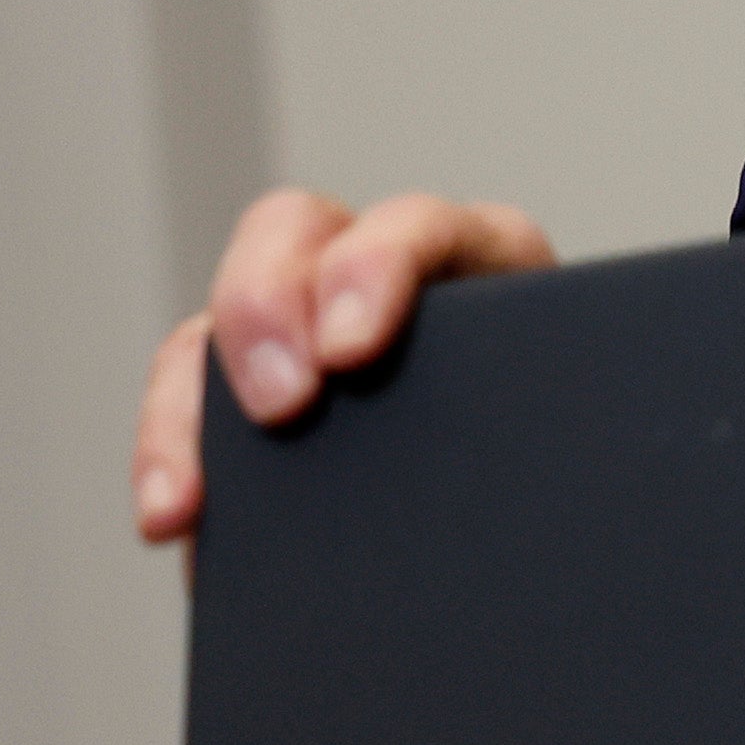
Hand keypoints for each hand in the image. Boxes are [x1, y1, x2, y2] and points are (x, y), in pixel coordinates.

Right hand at [132, 185, 553, 548]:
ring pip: (219, 317)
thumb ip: (544, 422)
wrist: (549, 501)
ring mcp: (304, 324)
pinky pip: (185, 400)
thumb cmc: (574, 446)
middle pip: (293, 235)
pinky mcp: (250, 392)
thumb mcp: (575, 420)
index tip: (352, 352)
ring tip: (192, 498)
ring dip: (193, 399)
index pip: (421, 225)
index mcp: (484, 262)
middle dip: (266, 312)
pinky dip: (170, 454)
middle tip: (281, 407)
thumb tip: (529, 480)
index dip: (377, 268)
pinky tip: (174, 519)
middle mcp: (380, 274)